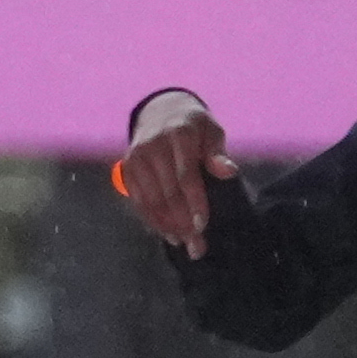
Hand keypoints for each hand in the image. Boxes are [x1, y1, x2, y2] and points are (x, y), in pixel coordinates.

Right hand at [116, 107, 236, 256]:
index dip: (194, 203)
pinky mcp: (127, 167)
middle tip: (197, 247)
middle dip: (183, 223)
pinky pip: (139, 200)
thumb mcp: (212, 130)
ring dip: (168, 226)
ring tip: (184, 244)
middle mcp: (153, 145)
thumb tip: (229, 171)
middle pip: (168, 193)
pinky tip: (167, 233)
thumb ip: (218, 153)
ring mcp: (137, 157)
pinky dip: (152, 219)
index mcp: (179, 135)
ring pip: (151, 200)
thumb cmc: (194, 126)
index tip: (203, 226)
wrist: (161, 110)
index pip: (186, 176)